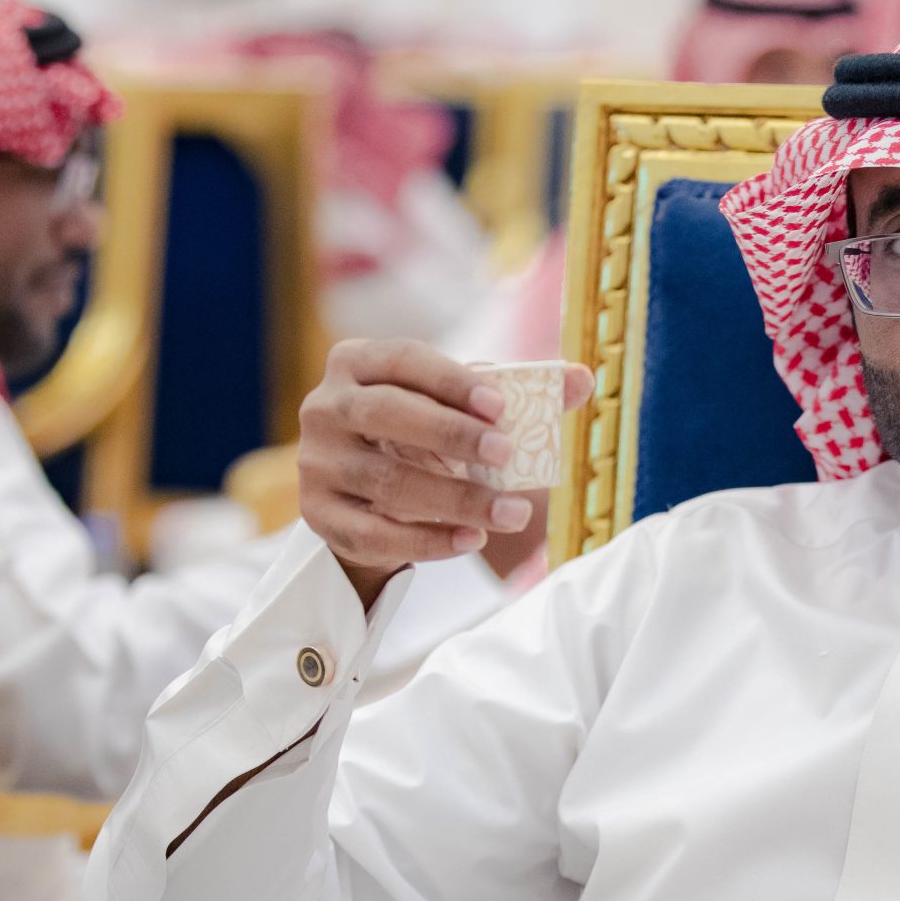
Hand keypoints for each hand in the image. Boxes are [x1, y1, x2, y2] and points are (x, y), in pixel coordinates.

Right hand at [297, 340, 591, 608]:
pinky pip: (375, 533)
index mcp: (356, 364)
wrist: (364, 496)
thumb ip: (518, 392)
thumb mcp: (457, 407)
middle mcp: (326, 408)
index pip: (402, 359)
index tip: (501, 406)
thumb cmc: (420, 435)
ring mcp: (317, 464)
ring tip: (511, 513)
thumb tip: (582, 379)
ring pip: (387, 481)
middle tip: (506, 453)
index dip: (451, 380)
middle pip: (386, 414)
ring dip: (455, 499)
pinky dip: (429, 541)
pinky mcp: (319, 515)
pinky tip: (473, 540)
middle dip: (450, 434)